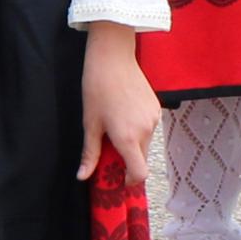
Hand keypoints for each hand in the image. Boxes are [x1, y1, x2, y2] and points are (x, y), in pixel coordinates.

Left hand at [78, 24, 158, 179]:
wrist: (113, 59)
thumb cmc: (97, 89)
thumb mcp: (90, 124)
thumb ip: (90, 154)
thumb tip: (83, 176)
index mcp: (128, 138)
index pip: (140, 173)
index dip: (131, 180)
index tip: (119, 178)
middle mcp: (146, 131)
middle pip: (141, 158)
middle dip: (128, 160)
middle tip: (110, 148)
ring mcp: (153, 118)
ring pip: (145, 143)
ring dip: (133, 143)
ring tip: (115, 125)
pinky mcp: (157, 107)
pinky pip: (149, 127)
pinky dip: (139, 129)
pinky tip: (125, 113)